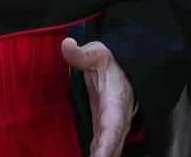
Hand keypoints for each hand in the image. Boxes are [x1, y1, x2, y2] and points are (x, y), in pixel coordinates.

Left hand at [61, 40, 133, 156]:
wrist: (123, 65)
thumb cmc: (109, 60)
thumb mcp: (96, 53)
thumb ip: (80, 53)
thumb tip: (66, 45)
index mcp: (115, 100)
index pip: (113, 125)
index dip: (107, 144)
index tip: (99, 156)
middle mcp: (117, 115)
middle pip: (113, 143)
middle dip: (105, 156)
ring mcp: (113, 122)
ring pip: (111, 146)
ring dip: (102, 156)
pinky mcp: (105, 125)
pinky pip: (103, 144)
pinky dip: (98, 154)